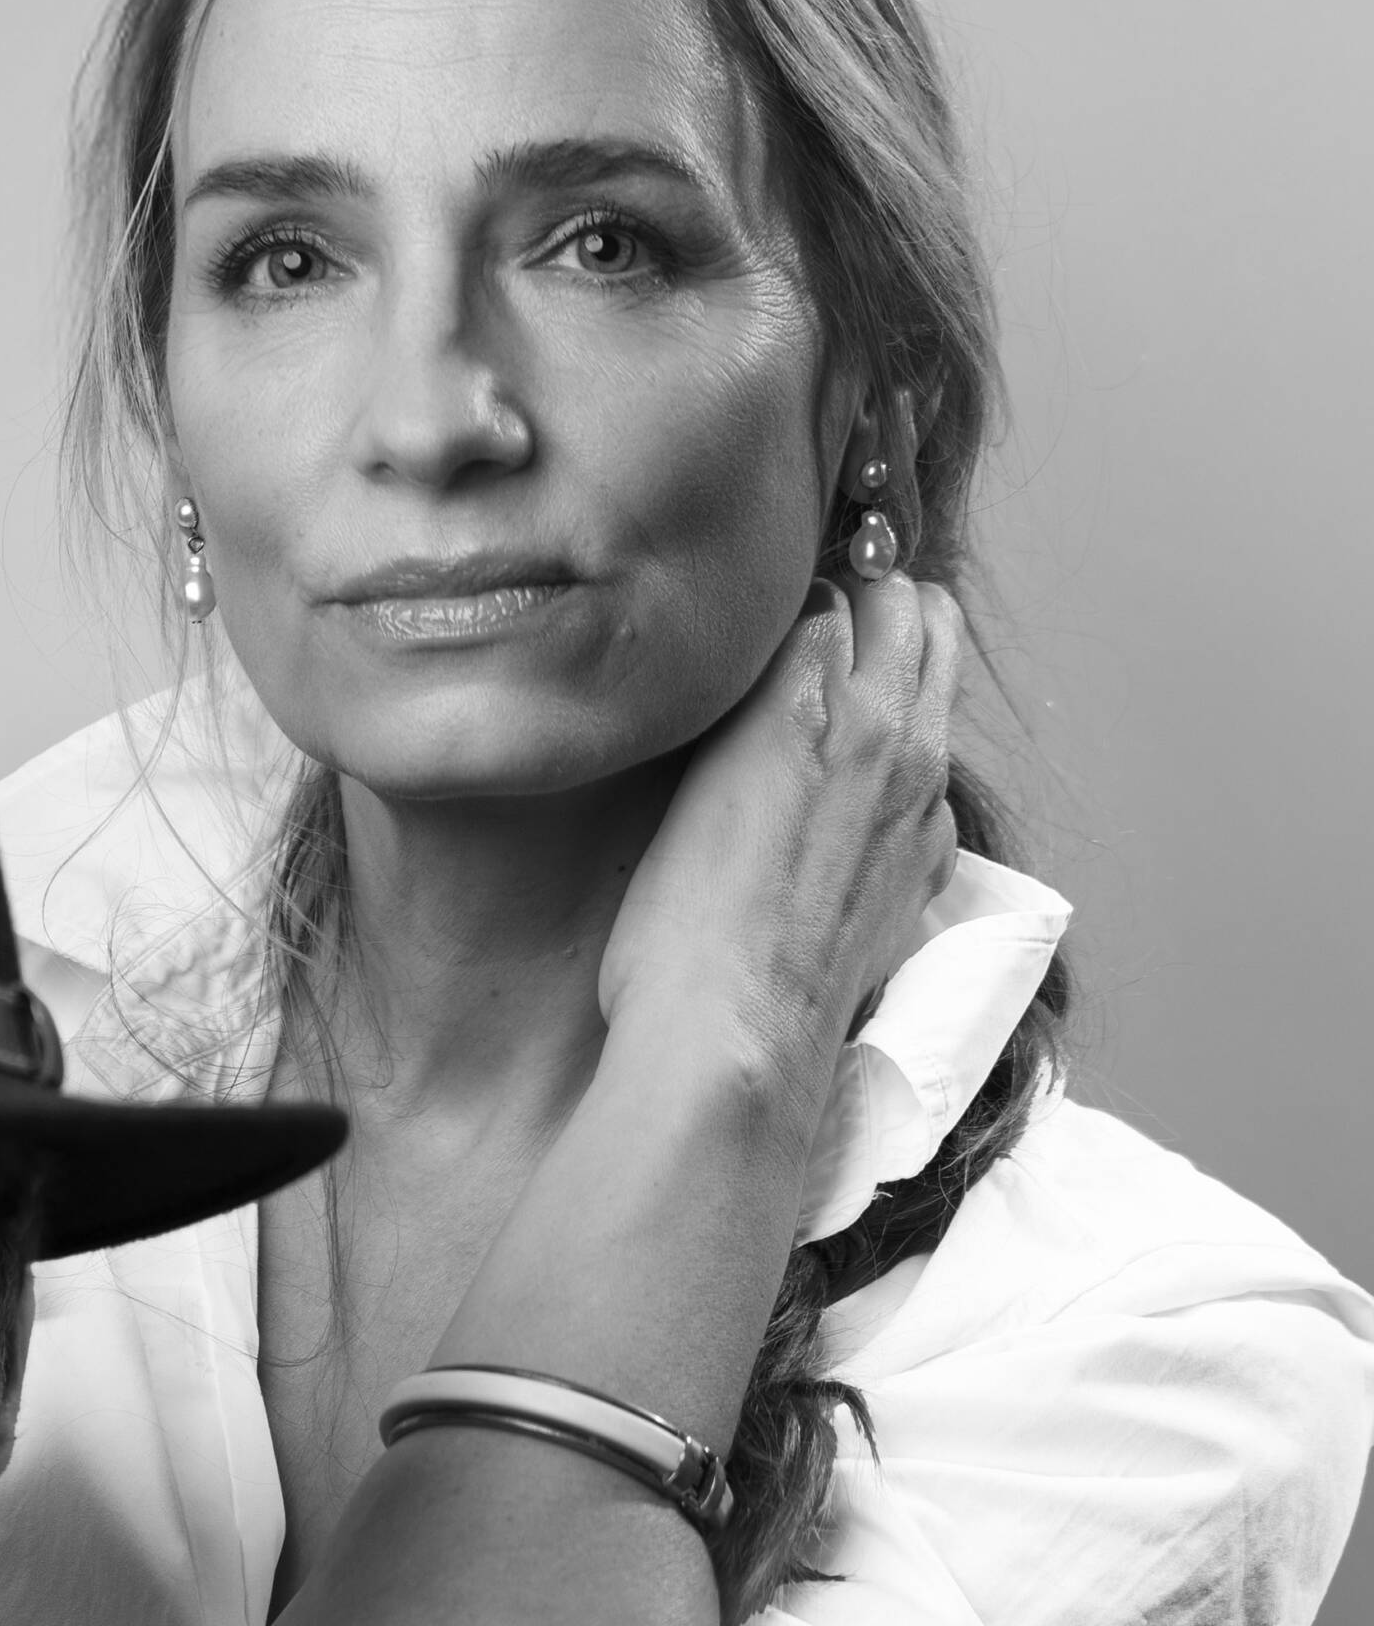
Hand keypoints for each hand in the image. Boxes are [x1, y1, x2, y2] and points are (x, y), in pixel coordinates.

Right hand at [598, 572, 960, 1132]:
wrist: (733, 1041)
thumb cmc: (692, 915)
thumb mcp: (714, 759)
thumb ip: (767, 674)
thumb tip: (802, 621)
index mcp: (850, 708)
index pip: (848, 589)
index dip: (804, 585)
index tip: (770, 590)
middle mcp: (903, 748)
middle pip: (917, 618)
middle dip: (874, 598)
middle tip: (808, 615)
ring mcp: (919, 812)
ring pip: (933, 688)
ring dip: (894, 665)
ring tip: (825, 683)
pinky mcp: (916, 872)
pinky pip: (925, 780)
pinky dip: (895, 757)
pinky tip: (836, 789)